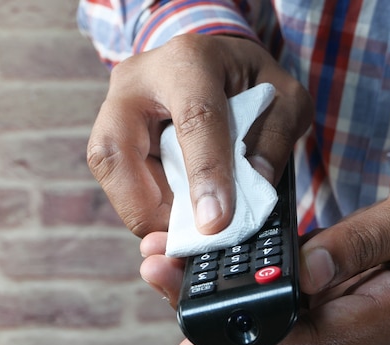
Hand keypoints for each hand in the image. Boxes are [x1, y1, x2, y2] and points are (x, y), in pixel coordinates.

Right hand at [87, 33, 312, 236]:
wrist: (211, 61)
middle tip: (182, 238)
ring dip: (140, 210)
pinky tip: (168, 213)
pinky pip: (114, 178)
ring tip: (178, 229)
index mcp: (188, 61)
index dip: (203, 175)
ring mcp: (113, 107)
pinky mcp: (107, 132)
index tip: (215, 223)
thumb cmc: (247, 79)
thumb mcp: (283, 100)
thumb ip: (272, 144)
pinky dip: (142, 204)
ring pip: (107, 168)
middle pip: (118, 150)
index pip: (193, 120)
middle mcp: (137, 81)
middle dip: (146, 207)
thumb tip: (245, 203)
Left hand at [140, 162, 389, 344]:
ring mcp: (339, 296)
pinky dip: (242, 266)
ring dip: (215, 283)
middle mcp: (351, 313)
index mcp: (378, 314)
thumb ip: (368, 245)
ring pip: (268, 301)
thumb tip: (305, 272)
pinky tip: (210, 253)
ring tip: (166, 258)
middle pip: (268, 323)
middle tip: (156, 273)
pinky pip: (279, 278)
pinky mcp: (331, 274)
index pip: (300, 340)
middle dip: (206, 305)